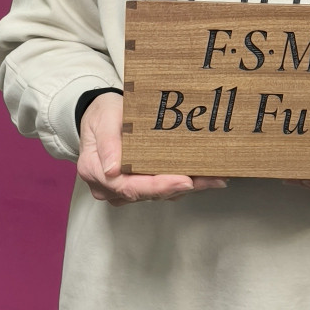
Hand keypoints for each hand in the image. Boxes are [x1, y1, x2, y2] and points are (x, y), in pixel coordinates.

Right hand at [76, 92, 227, 206]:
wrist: (99, 117)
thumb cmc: (102, 115)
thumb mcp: (104, 119)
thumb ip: (108, 143)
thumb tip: (112, 170)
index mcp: (95, 171)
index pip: (130, 186)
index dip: (159, 186)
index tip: (185, 181)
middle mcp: (108, 187)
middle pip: (148, 194)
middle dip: (181, 187)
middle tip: (212, 179)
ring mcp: (122, 190)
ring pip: (157, 195)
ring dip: (186, 187)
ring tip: (214, 177)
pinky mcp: (135, 188)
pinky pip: (159, 190)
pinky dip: (180, 183)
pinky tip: (202, 177)